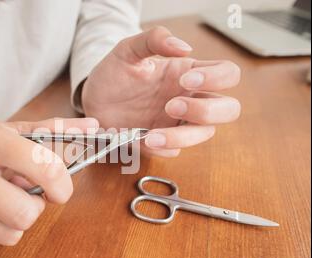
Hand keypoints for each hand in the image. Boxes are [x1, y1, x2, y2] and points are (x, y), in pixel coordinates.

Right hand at [0, 118, 98, 244]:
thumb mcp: (15, 130)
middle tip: (28, 195)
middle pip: (25, 213)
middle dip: (37, 208)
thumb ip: (56, 130)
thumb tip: (95, 127)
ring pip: (9, 234)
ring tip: (6, 199)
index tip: (60, 188)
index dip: (62, 185)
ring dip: (17, 220)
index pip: (43, 167)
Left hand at [82, 26, 240, 156]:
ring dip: (181, 136)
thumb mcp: (129, 50)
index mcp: (189, 73)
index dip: (217, 78)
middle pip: (229, 109)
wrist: (93, 100)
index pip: (228, 74)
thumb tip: (184, 48)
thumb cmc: (114, 73)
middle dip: (205, 111)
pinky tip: (142, 140)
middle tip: (171, 106)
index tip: (185, 80)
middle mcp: (191, 99)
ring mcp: (179, 123)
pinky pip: (175, 152)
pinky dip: (162, 148)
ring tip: (151, 135)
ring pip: (205, 134)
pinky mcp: (164, 142)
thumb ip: (154, 39)